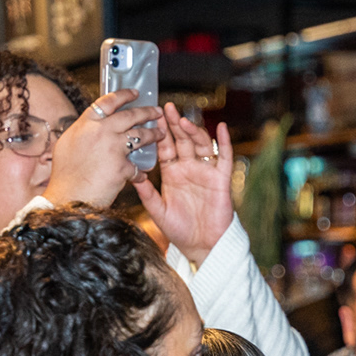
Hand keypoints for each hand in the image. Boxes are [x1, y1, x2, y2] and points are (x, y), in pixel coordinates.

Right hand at [42, 89, 163, 210]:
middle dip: (147, 112)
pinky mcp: (122, 167)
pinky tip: (141, 175)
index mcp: (86, 123)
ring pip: (141, 136)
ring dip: (153, 135)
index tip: (134, 93)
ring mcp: (113, 148)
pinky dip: (140, 172)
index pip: (108, 102)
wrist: (68, 198)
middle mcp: (101, 131)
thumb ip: (83, 132)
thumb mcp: (67, 144)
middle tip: (156, 111)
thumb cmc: (65, 176)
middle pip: (130, 116)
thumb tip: (90, 127)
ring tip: (160, 135)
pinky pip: (137, 167)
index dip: (124, 95)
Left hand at [133, 103, 234, 266]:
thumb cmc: (179, 230)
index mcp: (172, 173)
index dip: (159, 132)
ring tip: (183, 120)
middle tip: (166, 108)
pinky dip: (223, 141)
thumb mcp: (157, 210)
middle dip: (175, 124)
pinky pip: (224, 156)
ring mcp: (205, 172)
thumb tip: (132, 175)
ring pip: (200, 144)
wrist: (202, 246)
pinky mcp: (221, 179)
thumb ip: (146, 193)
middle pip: (182, 140)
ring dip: (193, 131)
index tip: (151, 116)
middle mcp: (188, 168)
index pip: (165, 147)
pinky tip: (219, 127)